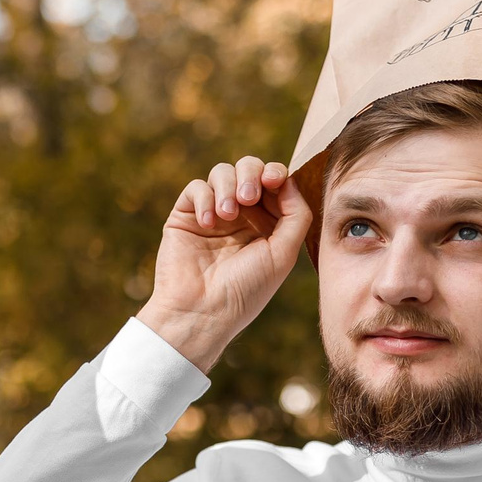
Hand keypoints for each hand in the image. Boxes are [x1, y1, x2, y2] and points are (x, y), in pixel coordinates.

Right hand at [139, 155, 312, 371]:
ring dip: (227, 185)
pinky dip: (204, 198)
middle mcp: (241, 216)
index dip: (276, 174)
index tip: (274, 180)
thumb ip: (296, 215)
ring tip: (228, 213)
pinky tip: (208, 223)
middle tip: (248, 196)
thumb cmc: (245, 289)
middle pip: (249, 169)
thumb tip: (288, 181)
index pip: (274, 184)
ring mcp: (213, 214)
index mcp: (267, 224)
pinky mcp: (186, 216)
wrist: (201, 311)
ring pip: (222, 172)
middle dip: (251, 174)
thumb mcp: (283, 254)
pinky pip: (196, 188)